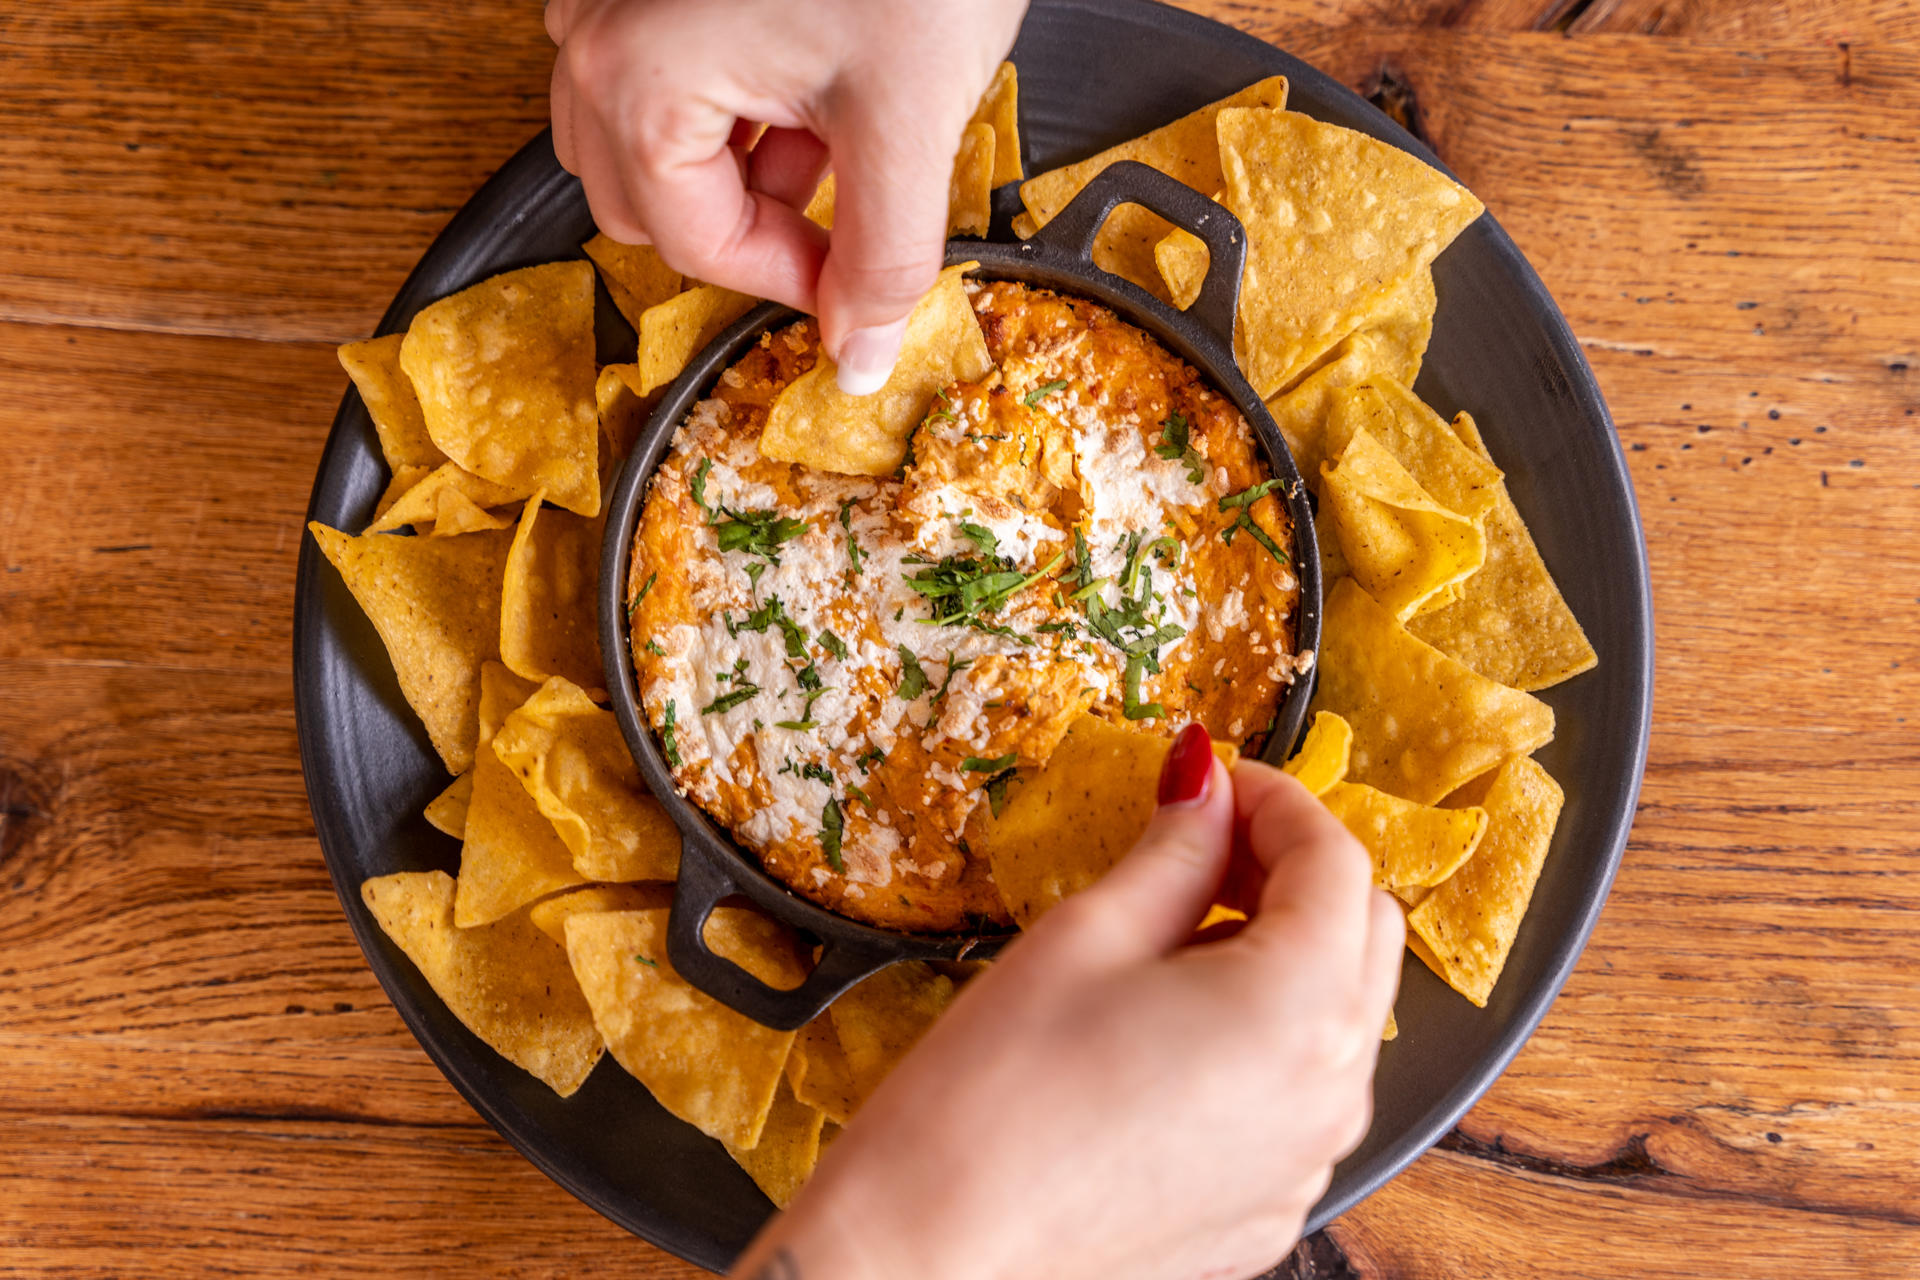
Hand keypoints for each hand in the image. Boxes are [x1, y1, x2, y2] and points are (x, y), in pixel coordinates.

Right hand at [545, 0, 1027, 391]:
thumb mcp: (909, 119)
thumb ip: (883, 259)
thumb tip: (859, 356)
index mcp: (637, 82)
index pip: (697, 248)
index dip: (791, 282)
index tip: (859, 285)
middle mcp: (598, 34)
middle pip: (645, 200)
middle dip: (748, 222)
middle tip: (842, 208)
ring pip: (645, 136)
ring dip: (736, 162)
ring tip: (836, 128)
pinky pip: (658, 64)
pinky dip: (731, 98)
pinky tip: (809, 75)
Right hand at [734, 724, 1404, 1279]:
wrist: (934, 1255)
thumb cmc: (995, 1101)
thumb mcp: (1087, 936)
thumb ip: (1174, 848)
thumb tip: (1205, 778)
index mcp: (1298, 1007)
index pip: (1337, 862)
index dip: (1277, 800)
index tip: (1216, 783)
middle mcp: (1331, 1092)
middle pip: (1364, 936)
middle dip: (1294, 873)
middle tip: (1202, 846)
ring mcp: (1305, 1161)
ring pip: (1339, 1019)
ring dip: (1283, 957)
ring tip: (1173, 941)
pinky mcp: (1267, 1208)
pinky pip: (1300, 1098)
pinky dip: (1263, 1042)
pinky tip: (1168, 1032)